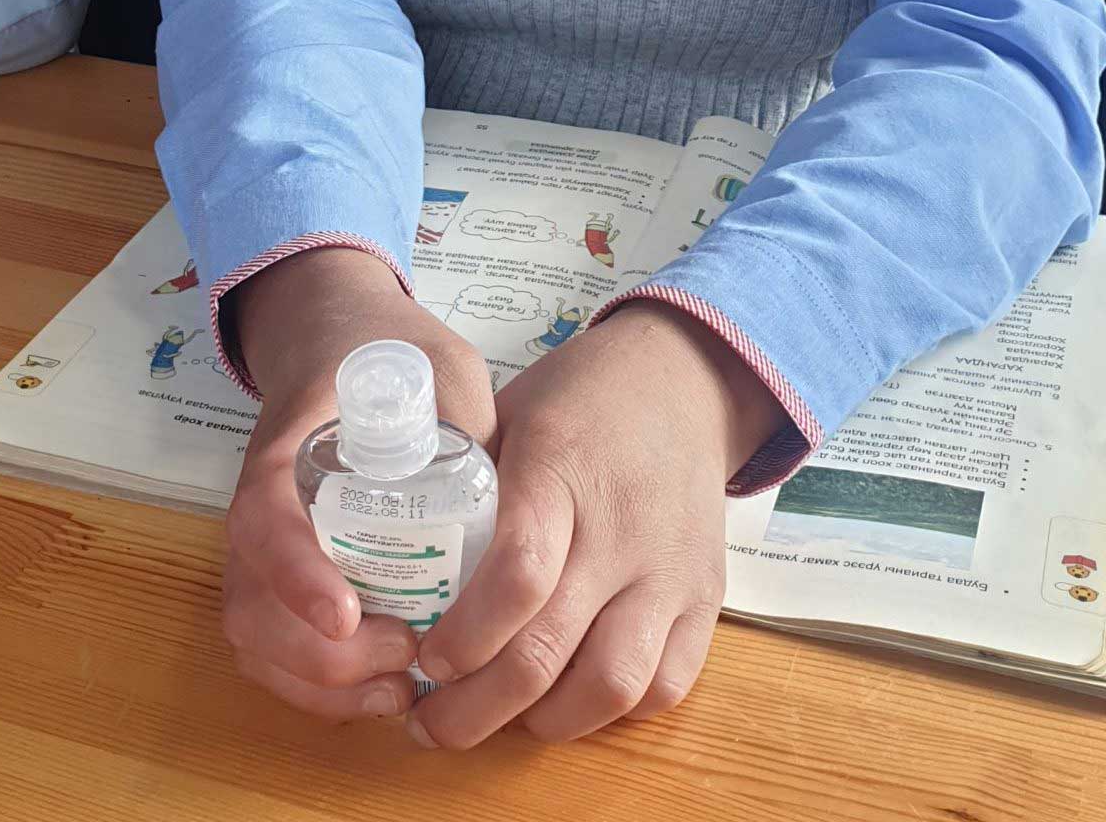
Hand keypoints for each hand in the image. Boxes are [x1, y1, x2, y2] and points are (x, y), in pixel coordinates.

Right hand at [222, 247, 495, 723]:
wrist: (334, 334)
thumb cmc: (388, 352)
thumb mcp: (439, 365)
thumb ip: (473, 424)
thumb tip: (520, 509)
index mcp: (289, 449)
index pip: (263, 519)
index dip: (295, 574)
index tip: (348, 614)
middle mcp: (261, 508)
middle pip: (253, 607)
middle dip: (325, 658)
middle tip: (408, 654)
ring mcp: (262, 549)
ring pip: (257, 642)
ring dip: (323, 686)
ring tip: (401, 688)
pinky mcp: (277, 579)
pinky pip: (273, 654)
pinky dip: (319, 691)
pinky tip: (384, 689)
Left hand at [410, 302, 780, 746]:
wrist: (681, 380)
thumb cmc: (578, 399)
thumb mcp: (508, 414)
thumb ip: (464, 485)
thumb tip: (399, 568)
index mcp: (560, 470)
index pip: (517, 574)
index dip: (465, 637)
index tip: (425, 658)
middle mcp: (621, 528)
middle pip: (551, 650)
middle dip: (478, 709)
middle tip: (432, 724)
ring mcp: (670, 570)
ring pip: (613, 685)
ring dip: (545, 723)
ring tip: (502, 719)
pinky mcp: (706, 599)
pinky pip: (665, 687)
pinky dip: (612, 713)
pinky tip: (568, 700)